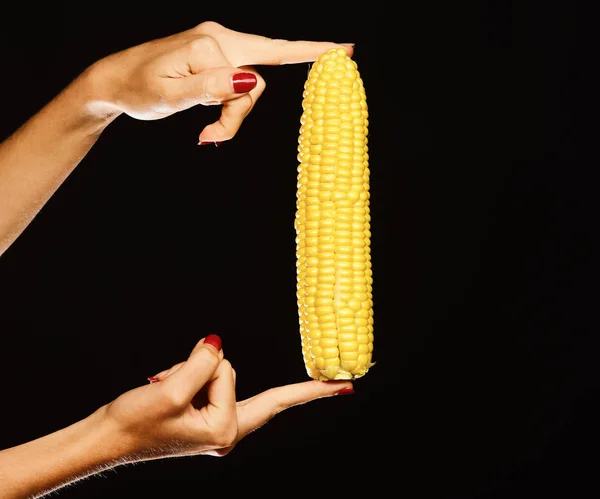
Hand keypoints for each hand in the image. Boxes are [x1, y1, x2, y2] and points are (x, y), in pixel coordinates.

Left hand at [91, 21, 353, 142]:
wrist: (114, 82)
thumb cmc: (138, 88)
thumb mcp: (171, 95)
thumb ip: (212, 87)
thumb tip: (250, 80)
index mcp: (213, 44)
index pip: (271, 51)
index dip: (311, 51)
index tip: (345, 50)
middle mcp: (220, 40)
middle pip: (257, 81)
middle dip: (240, 115)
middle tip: (210, 138)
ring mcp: (218, 50)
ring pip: (247, 91)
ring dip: (230, 117)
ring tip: (204, 133)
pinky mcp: (214, 62)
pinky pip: (235, 90)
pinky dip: (225, 111)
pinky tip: (206, 123)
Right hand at [103, 335, 353, 458]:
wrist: (105, 439)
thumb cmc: (134, 423)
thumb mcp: (170, 388)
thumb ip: (203, 362)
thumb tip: (218, 342)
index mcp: (226, 430)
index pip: (276, 399)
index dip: (313, 390)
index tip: (348, 386)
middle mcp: (227, 429)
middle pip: (231, 372)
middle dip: (200, 368)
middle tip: (167, 387)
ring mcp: (216, 421)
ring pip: (216, 369)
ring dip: (187, 370)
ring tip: (162, 392)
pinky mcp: (204, 412)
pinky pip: (205, 376)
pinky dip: (184, 374)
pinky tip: (164, 389)